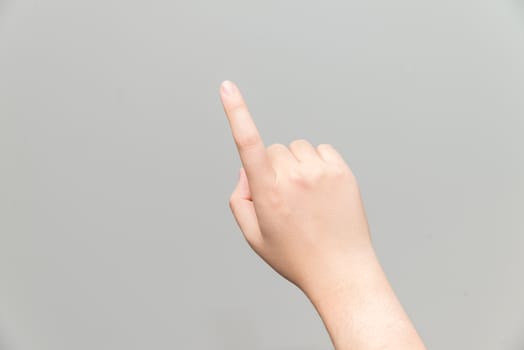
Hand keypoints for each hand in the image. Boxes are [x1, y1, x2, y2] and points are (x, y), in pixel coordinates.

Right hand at [219, 80, 372, 292]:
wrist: (341, 270)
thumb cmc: (295, 256)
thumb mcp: (254, 237)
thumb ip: (238, 200)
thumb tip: (246, 171)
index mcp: (268, 193)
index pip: (248, 144)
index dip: (235, 112)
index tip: (227, 87)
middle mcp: (294, 177)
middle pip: (273, 150)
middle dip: (273, 168)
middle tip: (286, 198)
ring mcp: (321, 172)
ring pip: (297, 149)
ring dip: (296, 165)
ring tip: (307, 196)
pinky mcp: (342, 172)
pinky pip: (322, 150)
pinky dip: (317, 164)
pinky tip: (322, 189)